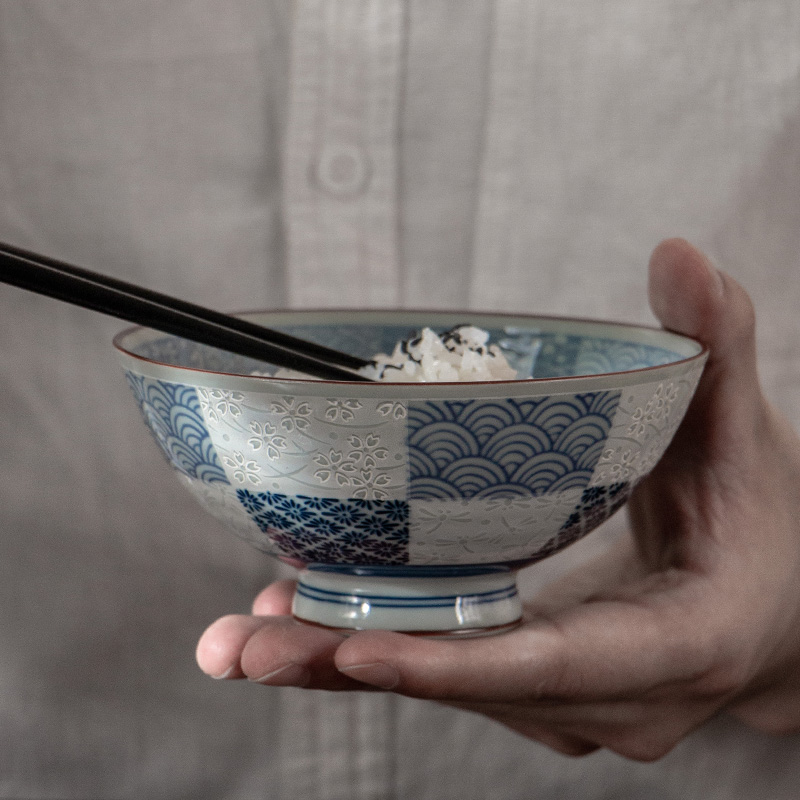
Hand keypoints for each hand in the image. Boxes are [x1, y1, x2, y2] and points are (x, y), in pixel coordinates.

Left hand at [196, 239, 799, 760]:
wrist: (778, 606)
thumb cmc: (759, 518)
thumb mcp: (739, 432)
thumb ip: (717, 344)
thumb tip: (681, 253)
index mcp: (681, 643)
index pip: (560, 664)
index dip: (458, 661)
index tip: (358, 645)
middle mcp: (618, 699)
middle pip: (475, 688)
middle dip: (358, 663)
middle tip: (245, 645)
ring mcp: (573, 706)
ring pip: (448, 692)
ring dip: (343, 662)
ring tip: (241, 639)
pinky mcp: (538, 693)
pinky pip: (448, 676)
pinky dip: (372, 650)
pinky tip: (299, 621)